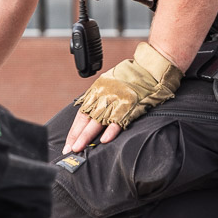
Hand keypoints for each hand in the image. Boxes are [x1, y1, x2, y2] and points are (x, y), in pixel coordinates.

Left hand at [63, 41, 180, 153]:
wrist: (149, 68)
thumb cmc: (130, 77)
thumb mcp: (109, 84)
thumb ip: (101, 99)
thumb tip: (92, 117)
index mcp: (97, 92)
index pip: (81, 115)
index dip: (74, 131)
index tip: (68, 143)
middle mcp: (103, 97)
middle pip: (86, 119)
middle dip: (76, 136)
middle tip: (69, 150)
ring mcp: (115, 101)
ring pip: (97, 121)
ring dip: (87, 137)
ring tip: (79, 149)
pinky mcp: (129, 105)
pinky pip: (118, 120)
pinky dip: (111, 130)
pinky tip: (104, 141)